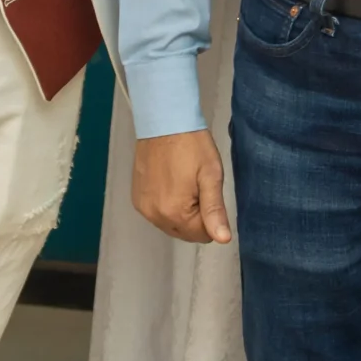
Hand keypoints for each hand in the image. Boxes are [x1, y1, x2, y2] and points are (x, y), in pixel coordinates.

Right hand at [133, 129, 231, 244]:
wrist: (164, 121)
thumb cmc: (191, 144)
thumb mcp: (211, 175)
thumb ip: (215, 211)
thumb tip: (223, 239)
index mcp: (175, 213)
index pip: (202, 235)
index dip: (211, 216)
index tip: (207, 191)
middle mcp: (154, 215)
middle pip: (185, 232)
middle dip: (196, 215)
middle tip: (197, 185)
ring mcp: (143, 207)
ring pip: (171, 224)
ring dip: (181, 211)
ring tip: (184, 181)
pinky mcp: (137, 198)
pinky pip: (157, 213)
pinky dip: (167, 204)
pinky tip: (171, 182)